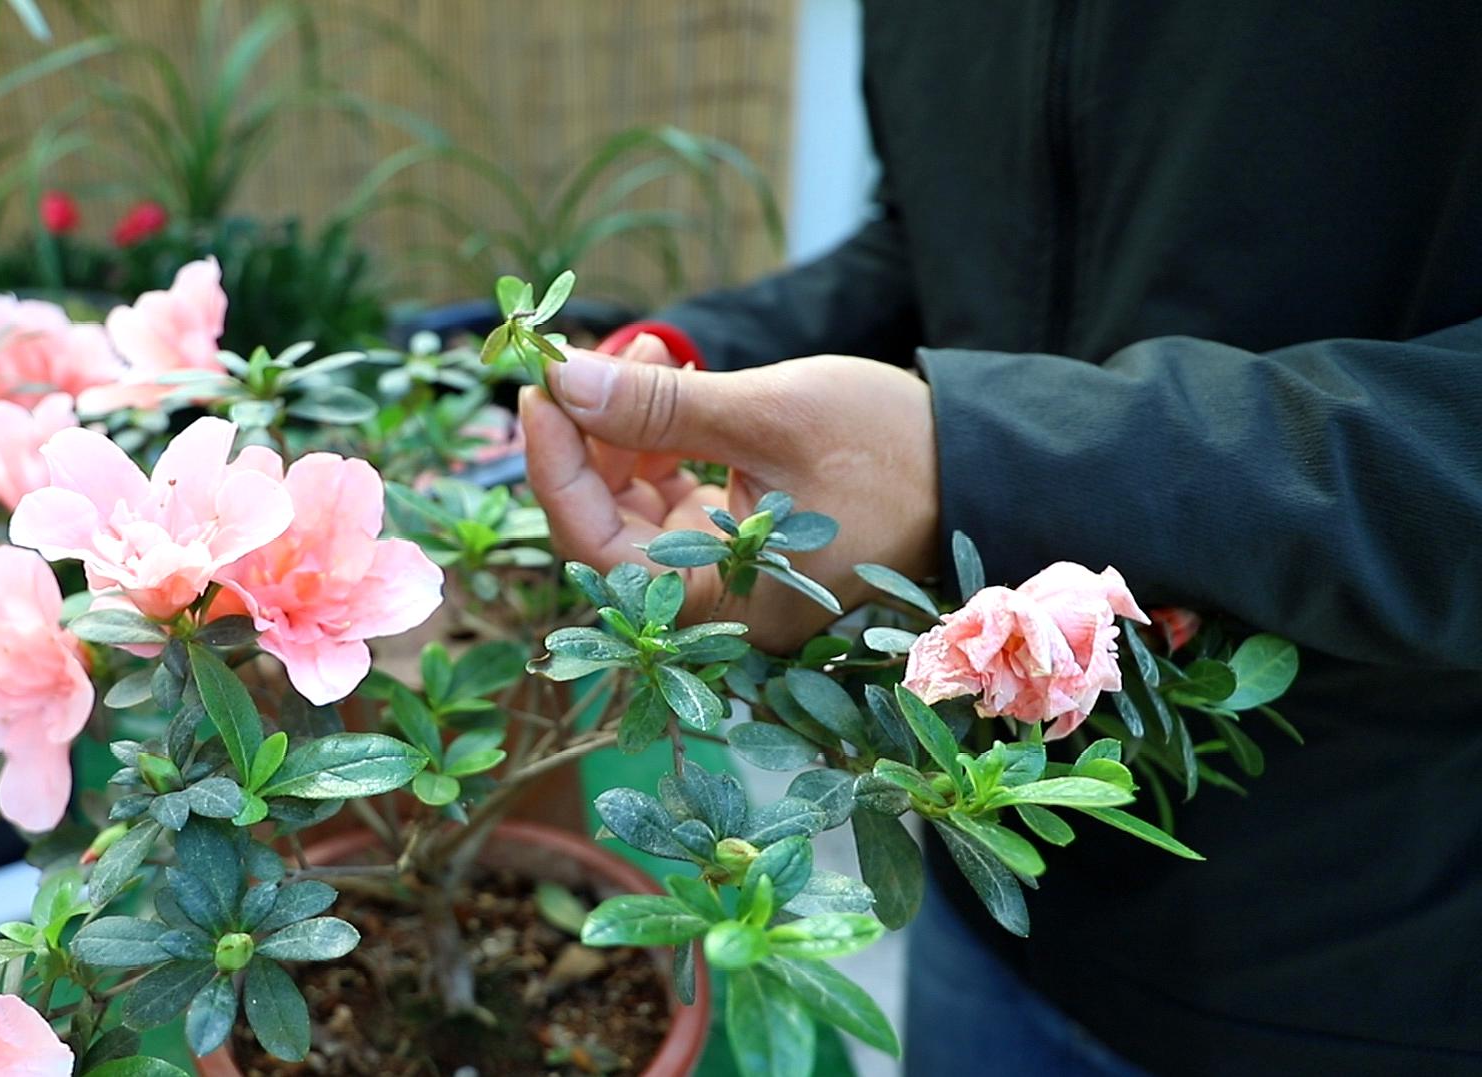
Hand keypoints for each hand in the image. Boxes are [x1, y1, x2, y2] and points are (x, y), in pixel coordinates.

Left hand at [520, 336, 940, 652]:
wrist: (987, 462)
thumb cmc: (895, 448)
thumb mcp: (768, 415)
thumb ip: (658, 408)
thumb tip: (563, 380)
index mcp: (726, 604)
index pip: (596, 548)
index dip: (555, 470)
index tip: (540, 391)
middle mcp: (722, 605)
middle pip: (608, 530)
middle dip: (589, 440)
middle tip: (583, 360)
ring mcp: (732, 573)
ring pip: (638, 509)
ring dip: (625, 431)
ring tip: (652, 353)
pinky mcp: (748, 540)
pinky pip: (675, 498)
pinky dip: (660, 441)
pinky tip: (670, 379)